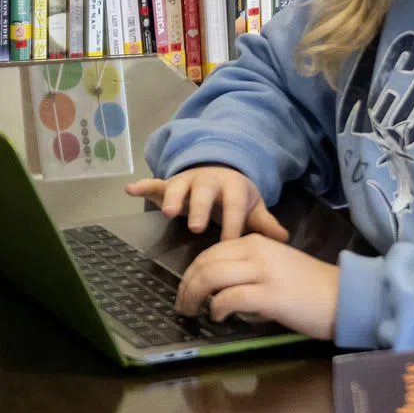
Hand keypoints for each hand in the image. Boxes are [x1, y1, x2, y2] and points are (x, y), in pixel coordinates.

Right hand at [127, 165, 287, 242]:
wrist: (220, 169)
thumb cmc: (236, 196)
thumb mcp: (252, 206)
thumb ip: (264, 223)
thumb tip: (284, 238)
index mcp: (232, 187)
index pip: (233, 206)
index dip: (233, 224)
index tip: (231, 243)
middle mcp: (208, 181)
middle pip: (203, 192)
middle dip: (199, 208)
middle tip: (196, 227)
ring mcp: (187, 181)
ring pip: (178, 186)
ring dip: (173, 197)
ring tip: (168, 213)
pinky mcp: (169, 183)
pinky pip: (155, 183)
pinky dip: (143, 186)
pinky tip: (130, 190)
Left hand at [174, 235, 338, 339]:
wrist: (345, 296)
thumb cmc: (311, 287)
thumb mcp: (276, 266)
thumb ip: (248, 268)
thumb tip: (218, 287)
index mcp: (256, 242)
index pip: (210, 253)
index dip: (191, 273)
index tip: (186, 291)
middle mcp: (256, 252)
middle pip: (204, 263)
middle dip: (186, 286)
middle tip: (183, 306)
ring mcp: (263, 273)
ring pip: (210, 277)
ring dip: (194, 297)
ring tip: (193, 312)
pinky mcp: (270, 296)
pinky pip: (229, 298)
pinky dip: (217, 309)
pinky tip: (218, 317)